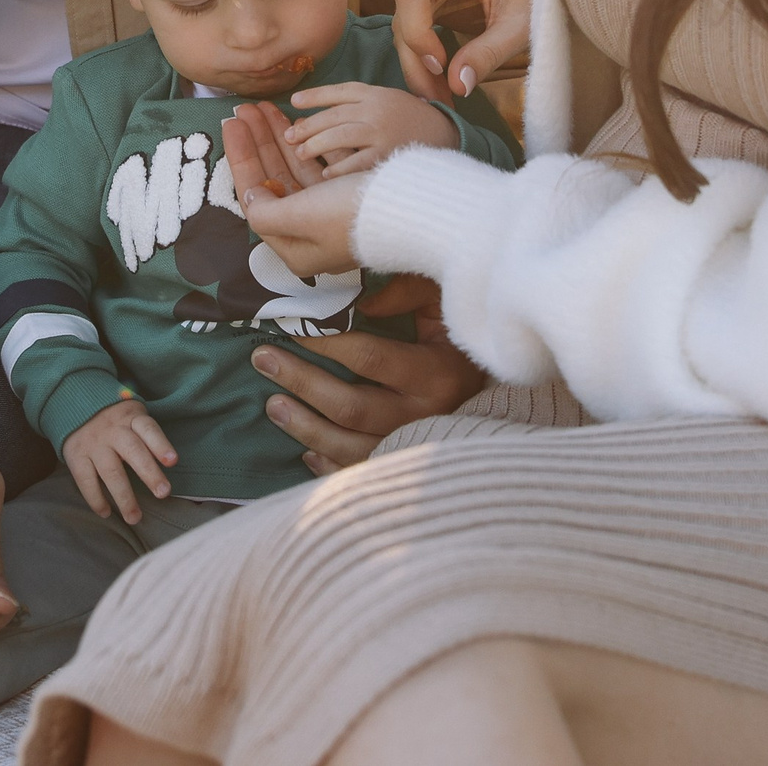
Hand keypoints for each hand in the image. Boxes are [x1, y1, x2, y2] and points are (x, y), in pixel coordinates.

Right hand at [62, 396, 177, 523]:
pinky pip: (86, 480)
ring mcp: (94, 443)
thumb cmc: (115, 420)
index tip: (173, 461)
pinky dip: (96, 499)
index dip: (161, 445)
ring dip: (124, 497)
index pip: (148, 429)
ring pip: (111, 472)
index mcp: (131, 418)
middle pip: (133, 451)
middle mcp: (113, 430)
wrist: (74, 406)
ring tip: (135, 517)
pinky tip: (107, 513)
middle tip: (163, 493)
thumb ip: (147, 436)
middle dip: (149, 473)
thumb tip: (168, 465)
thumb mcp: (132, 416)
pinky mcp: (75, 455)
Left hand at [224, 101, 366, 275]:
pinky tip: (297, 122)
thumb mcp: (297, 217)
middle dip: (260, 141)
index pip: (254, 196)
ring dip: (281, 138)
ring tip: (267, 108)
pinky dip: (308, 144)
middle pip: (274, 178)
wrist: (410, 209)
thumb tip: (250, 197)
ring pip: (295, 169)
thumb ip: (264, 211)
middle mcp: (309, 233)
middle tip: (247, 108)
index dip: (241, 156)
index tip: (232, 123)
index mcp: (293, 248)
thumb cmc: (349, 215)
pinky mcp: (349, 197)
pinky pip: (318, 167)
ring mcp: (331, 214)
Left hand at [255, 277, 485, 474]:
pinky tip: (305, 452)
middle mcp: (424, 417)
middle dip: (301, 382)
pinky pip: (358, 474)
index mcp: (436, 374)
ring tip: (271, 405)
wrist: (504, 389)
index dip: (325, 343)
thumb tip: (357, 302)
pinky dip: (328, 465)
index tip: (291, 326)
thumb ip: (406, 293)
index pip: (369, 357)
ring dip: (304, 427)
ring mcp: (413, 449)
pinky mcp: (404, 470)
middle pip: (350, 406)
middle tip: (262, 358)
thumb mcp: (444, 306)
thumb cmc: (464, 341)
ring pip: (348, 446)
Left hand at [282, 82, 457, 176]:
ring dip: (316, 145)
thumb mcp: (390, 100)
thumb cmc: (415, 122)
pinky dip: (339, 169)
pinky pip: (357, 162)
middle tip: (289, 136)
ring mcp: (383, 132)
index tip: (293, 102)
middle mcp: (378, 109)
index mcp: (377, 93)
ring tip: (300, 153)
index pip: (339, 91)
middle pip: (334, 115)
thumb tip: (325, 109)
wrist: (450, 139)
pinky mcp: (389, 155)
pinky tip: (325, 174)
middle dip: (308, 126)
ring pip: (340, 136)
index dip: (314, 96)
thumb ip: (363, 101)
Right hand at [390, 0, 531, 102]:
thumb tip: (458, 86)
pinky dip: (421, 58)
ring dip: (417, 65)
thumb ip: (488, 52)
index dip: (417, 32)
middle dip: (417, 60)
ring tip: (441, 98)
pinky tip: (438, 83)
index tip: (440, 67)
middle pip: (404, 12)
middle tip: (437, 99)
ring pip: (402, 24)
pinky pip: (409, 27)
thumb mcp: (518, 25)